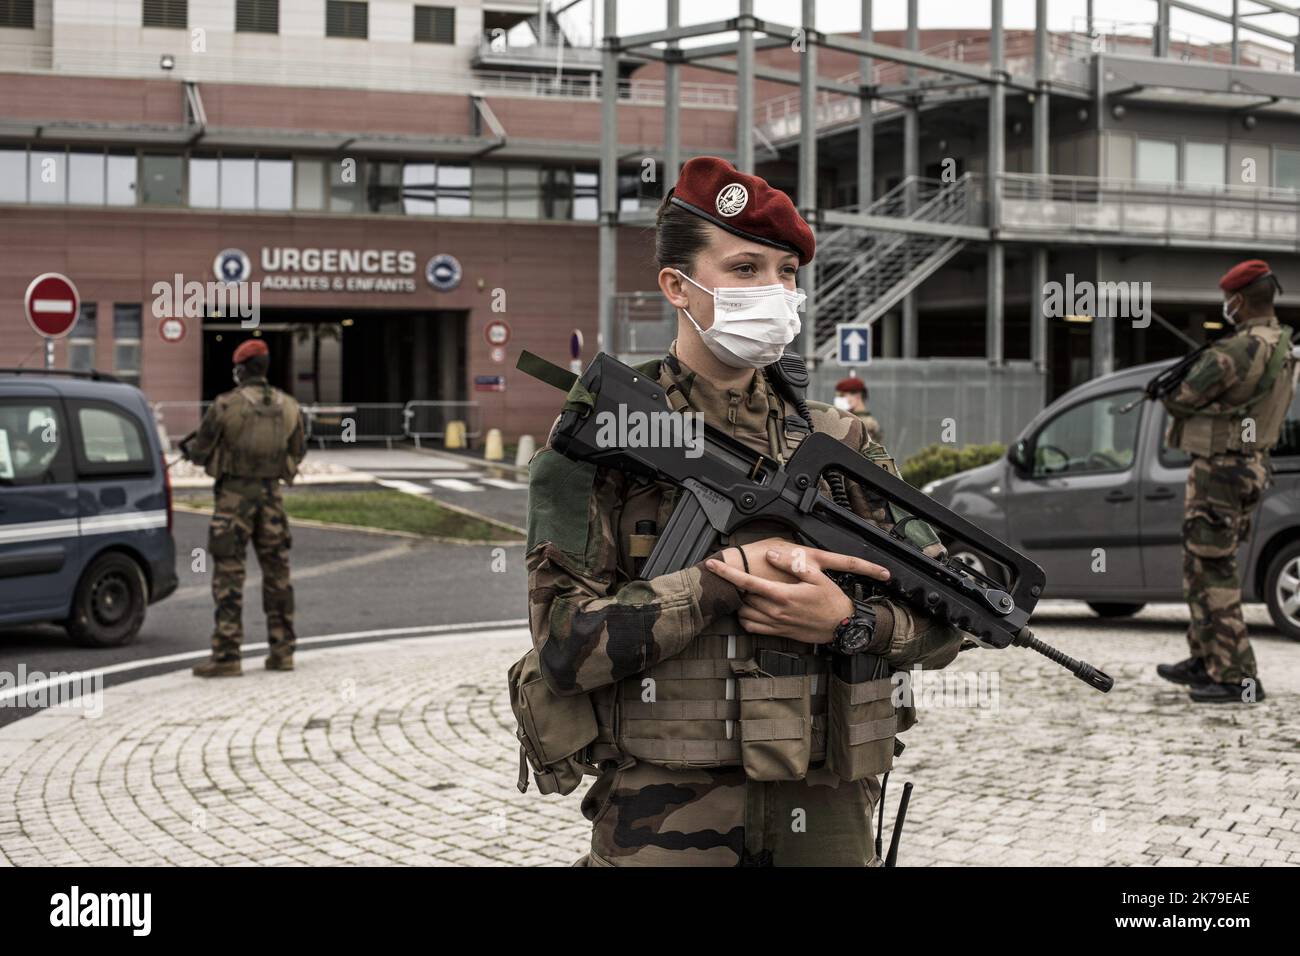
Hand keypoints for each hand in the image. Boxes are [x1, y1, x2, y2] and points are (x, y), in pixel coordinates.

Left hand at [707, 543, 889, 644]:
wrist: (842, 627)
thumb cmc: (831, 600)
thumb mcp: (817, 576)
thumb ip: (791, 564)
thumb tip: (770, 554)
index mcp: (783, 594)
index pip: (747, 582)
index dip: (726, 573)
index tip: (712, 564)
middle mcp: (776, 611)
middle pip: (742, 597)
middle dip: (734, 585)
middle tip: (734, 574)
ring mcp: (775, 624)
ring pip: (743, 613)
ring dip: (739, 601)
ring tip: (745, 590)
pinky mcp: (777, 633)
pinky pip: (751, 627)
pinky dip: (745, 618)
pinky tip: (751, 608)